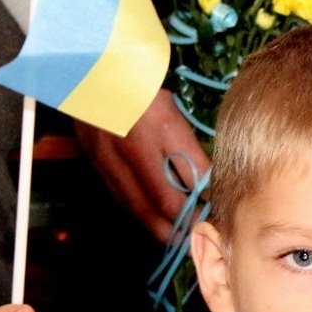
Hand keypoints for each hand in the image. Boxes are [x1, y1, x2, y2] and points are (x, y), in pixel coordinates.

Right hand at [74, 89, 211, 243]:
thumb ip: (190, 148)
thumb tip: (207, 185)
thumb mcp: (173, 110)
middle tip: (203, 238)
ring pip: (140, 209)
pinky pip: (122, 200)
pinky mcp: (96, 164)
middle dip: (186, 227)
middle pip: (164, 204)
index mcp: (162, 129)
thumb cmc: (141, 86)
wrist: (90, 70)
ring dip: (163, 230)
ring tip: (183, 241)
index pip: (193, 178)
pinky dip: (142, 216)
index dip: (208, 202)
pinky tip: (156, 223)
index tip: (221, 214)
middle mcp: (135, 149)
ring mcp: (110, 160)